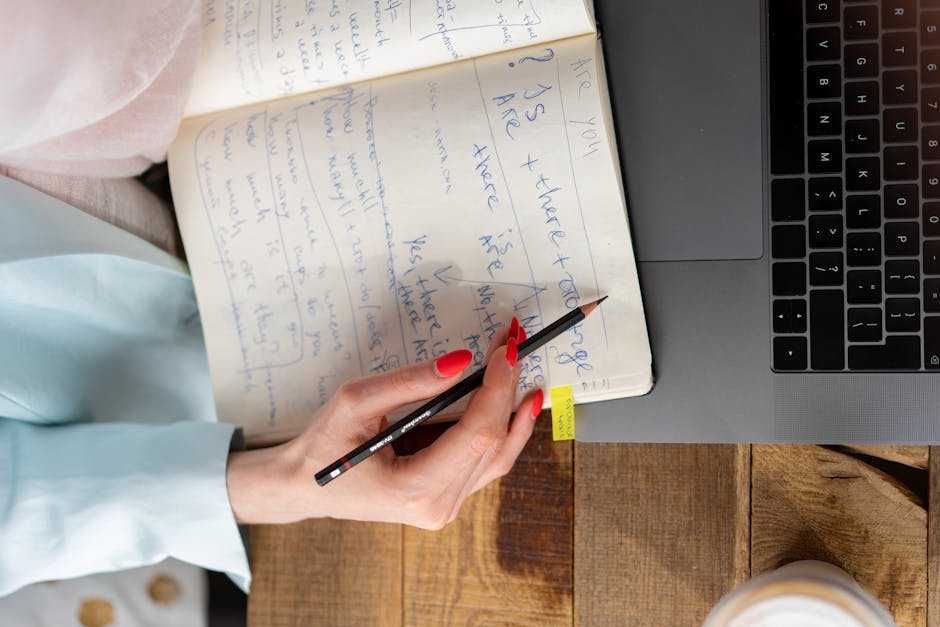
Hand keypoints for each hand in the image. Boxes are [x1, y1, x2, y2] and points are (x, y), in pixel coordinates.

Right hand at [225, 320, 542, 528]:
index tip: (505, 349)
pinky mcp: (446, 496)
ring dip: (513, 408)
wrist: (304, 486)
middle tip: (515, 343)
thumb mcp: (355, 402)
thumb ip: (409, 382)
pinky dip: (504, 429)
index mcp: (414, 488)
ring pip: (500, 456)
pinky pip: (487, 462)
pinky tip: (516, 401)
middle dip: (508, 388)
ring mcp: (445, 506)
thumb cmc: (323, 446)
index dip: (497, 388)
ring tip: (521, 367)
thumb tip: (460, 361)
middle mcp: (437, 505)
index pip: (477, 435)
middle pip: (495, 443)